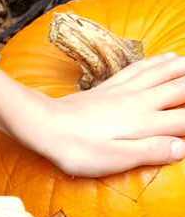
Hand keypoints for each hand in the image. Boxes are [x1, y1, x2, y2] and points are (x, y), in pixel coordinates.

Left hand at [0, 57, 184, 176]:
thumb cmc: (79, 149)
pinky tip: (164, 57)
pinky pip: (141, 67)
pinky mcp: (110, 86)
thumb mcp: (117, 159)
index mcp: (146, 123)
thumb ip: (152, 151)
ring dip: (183, 68)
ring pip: (163, 72)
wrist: (46, 125)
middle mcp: (141, 102)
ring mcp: (126, 90)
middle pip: (179, 88)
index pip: (183, 119)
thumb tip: (182, 148)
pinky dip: (158, 61)